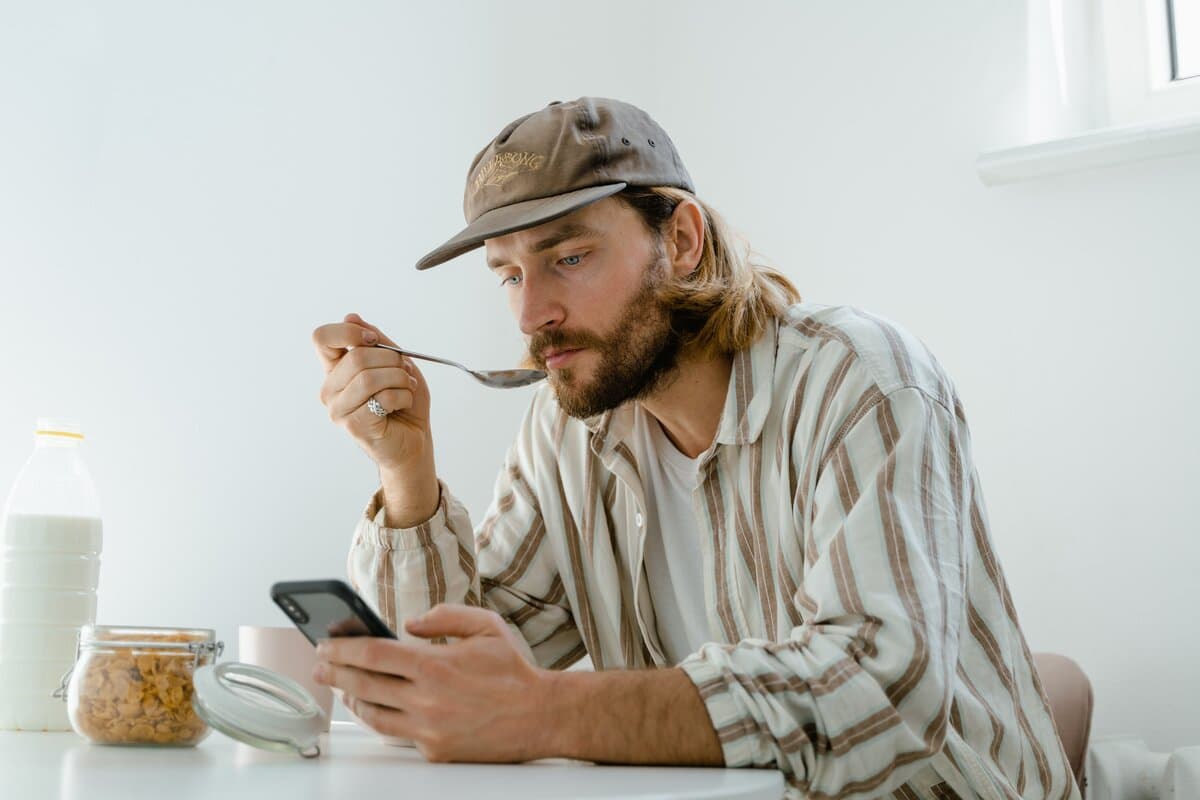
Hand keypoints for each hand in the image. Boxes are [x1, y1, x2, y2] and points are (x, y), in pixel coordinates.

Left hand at [312, 605, 549, 762]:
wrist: (539, 716)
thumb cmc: (513, 671)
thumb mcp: (485, 626)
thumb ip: (444, 617)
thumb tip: (409, 624)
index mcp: (435, 664)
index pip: (372, 653)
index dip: (342, 647)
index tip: (325, 642)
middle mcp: (426, 699)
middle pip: (363, 683)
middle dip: (334, 671)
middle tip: (319, 664)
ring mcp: (428, 728)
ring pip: (373, 713)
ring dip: (351, 697)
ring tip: (341, 685)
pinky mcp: (434, 749)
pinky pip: (395, 733)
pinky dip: (379, 717)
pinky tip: (373, 706)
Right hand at [313, 314, 438, 523]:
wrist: (415, 439)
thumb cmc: (404, 401)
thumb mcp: (395, 362)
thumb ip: (376, 341)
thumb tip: (351, 317)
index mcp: (336, 370)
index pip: (321, 338)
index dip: (349, 332)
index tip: (373, 340)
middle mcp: (330, 389)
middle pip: (356, 356)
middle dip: (392, 360)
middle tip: (405, 372)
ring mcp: (339, 409)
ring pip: (369, 377)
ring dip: (400, 379)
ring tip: (407, 387)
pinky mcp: (354, 425)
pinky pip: (381, 398)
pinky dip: (402, 396)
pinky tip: (403, 404)